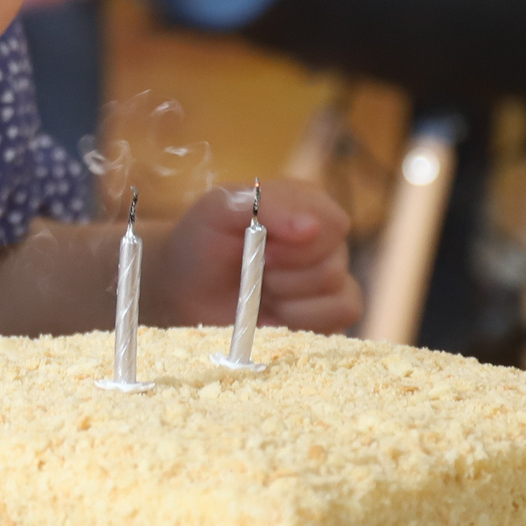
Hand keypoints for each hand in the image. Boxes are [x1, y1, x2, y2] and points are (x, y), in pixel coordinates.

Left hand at [148, 176, 359, 333]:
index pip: (333, 224)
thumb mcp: (218, 209)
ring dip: (289, 301)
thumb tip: (311, 227)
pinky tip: (275, 314)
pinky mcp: (328, 314)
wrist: (183, 287)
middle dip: (284, 277)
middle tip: (254, 272)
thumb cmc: (202, 241)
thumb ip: (263, 206)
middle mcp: (326, 240)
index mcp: (307, 204)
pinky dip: (304, 321)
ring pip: (338, 296)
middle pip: (333, 267)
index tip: (263, 251)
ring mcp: (331, 279)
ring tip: (261, 292)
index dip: (299, 246)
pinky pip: (341, 318)